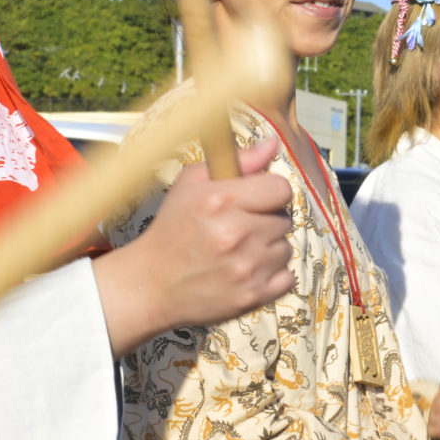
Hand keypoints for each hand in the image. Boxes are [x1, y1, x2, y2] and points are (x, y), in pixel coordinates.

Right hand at [95, 142, 293, 353]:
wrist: (152, 284)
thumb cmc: (173, 229)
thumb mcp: (192, 184)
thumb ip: (238, 161)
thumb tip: (273, 144)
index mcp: (221, 200)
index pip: (281, 188)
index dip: (270, 192)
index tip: (256, 200)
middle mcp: (236, 234)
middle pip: (284, 219)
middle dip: (266, 221)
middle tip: (239, 228)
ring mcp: (246, 267)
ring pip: (285, 249)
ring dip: (268, 249)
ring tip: (240, 252)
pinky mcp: (252, 296)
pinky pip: (288, 278)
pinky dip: (273, 275)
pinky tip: (248, 271)